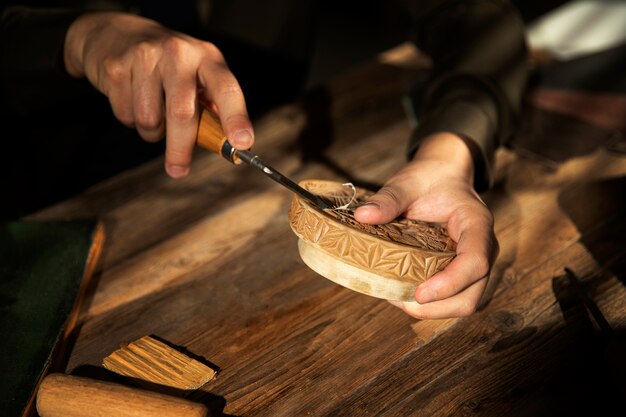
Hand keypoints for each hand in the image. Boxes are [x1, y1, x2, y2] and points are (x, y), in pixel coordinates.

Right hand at [64, 12, 252, 177]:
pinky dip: (129, 118)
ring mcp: (145, 56)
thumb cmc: (166, 64)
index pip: (227, 89)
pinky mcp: (116, 67)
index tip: (242, 143)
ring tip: (151, 113)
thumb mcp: (195, 74)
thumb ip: (210, 106)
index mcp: (206, 58)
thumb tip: (226, 144)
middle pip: (182, 113)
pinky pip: (125, 114)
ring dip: (151, 131)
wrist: (114, 32)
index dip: (236, 118)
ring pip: (149, 120)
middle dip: (181, 148)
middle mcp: (178, 53)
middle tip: (178, 170)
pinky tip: (131, 98)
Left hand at [354, 133, 497, 318]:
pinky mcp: (462, 273)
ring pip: (463, 303)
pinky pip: (452, 298)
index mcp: (476, 223)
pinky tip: (402, 293)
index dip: (450, 283)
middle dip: (437, 308)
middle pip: (471, 295)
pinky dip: (430, 305)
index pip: (476, 262)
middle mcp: (483, 248)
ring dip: (432, 311)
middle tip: (399, 300)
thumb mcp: (406, 182)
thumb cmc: (428, 179)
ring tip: (397, 298)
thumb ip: (388, 198)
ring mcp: (474, 263)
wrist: (443, 177)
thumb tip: (362, 216)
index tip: (419, 293)